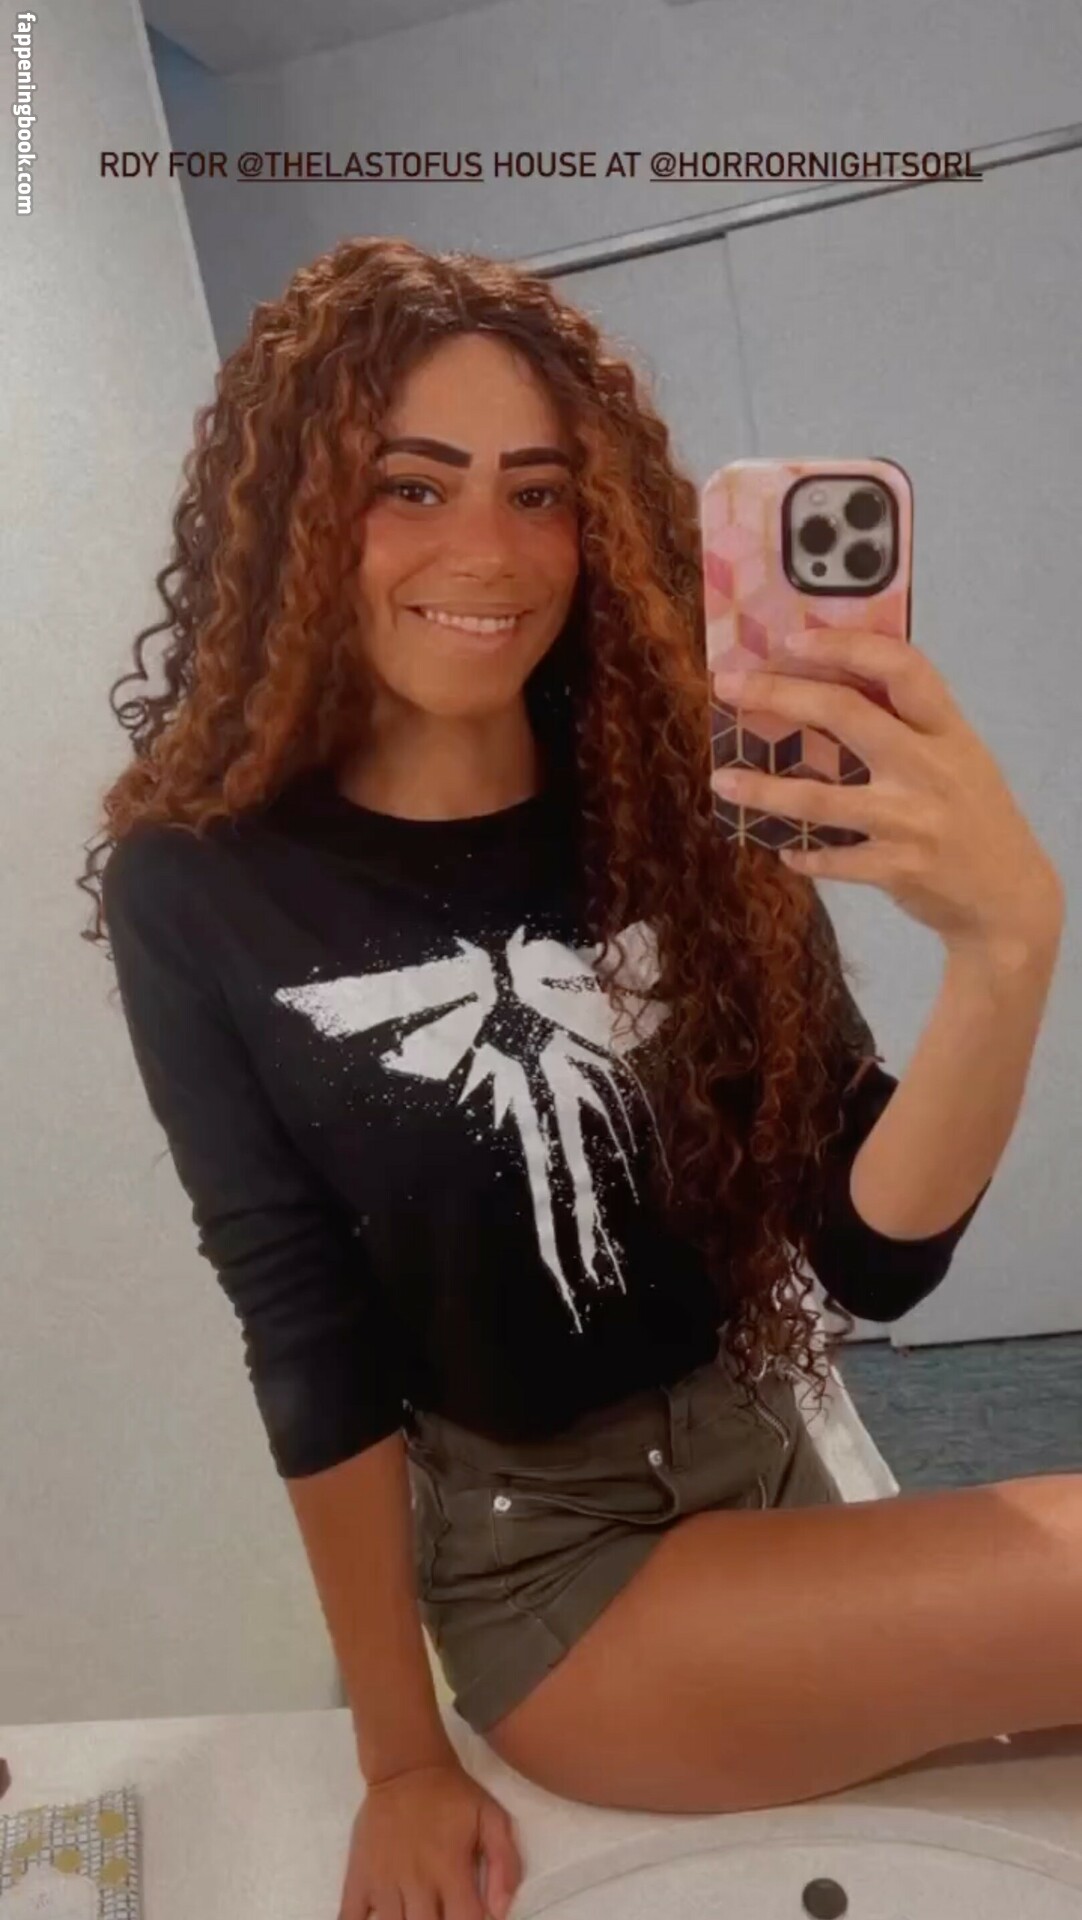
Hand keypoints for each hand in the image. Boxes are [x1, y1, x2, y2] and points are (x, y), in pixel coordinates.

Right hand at [339, 1761, 522, 1919]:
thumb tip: (500, 1912)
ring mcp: (382, 1883)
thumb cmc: (452, 1796)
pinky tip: (378, 1919)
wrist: (405, 1767)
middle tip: (441, 1913)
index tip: (471, 1917)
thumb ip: (505, 1863)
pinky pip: (350, 1919)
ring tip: (416, 1913)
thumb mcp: (492, 1817)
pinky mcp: (358, 1879)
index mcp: (450, 1870)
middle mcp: (415, 1882)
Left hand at [711, 629, 1063, 954]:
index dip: (846, 645)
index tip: (794, 638)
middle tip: (729, 685)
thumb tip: (828, 684)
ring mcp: (912, 820)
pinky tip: (782, 849)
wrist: (1009, 897)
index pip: (901, 667)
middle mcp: (930, 767)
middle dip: (780, 694)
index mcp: (947, 730)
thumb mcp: (959, 757)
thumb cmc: (973, 816)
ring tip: (722, 780)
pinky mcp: (897, 869)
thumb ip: (909, 724)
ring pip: (821, 798)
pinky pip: (832, 858)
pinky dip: (803, 854)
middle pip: (846, 714)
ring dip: (764, 790)